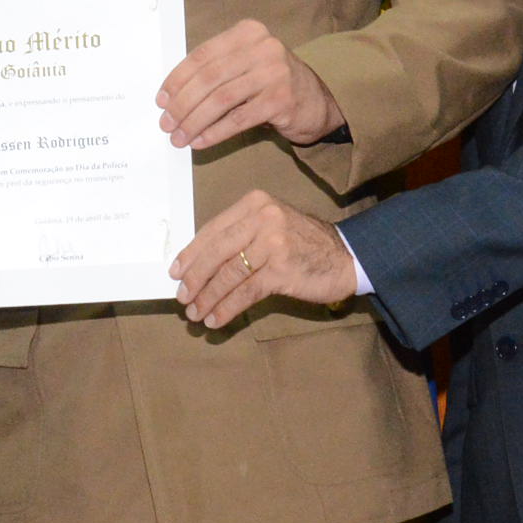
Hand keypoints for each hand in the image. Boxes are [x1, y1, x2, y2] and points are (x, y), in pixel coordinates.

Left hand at [157, 18, 343, 150]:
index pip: (202, 55)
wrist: (318, 100)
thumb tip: (171, 97)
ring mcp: (275, 73)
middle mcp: (263, 48)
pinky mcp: (281, 100)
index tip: (161, 100)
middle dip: (182, 104)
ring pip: (220, 100)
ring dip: (194, 121)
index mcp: (248, 32)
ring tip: (179, 137)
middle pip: (209, 78)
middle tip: (166, 124)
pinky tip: (200, 142)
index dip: (177, 79)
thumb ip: (216, 70)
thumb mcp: (246, 65)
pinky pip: (237, 120)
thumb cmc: (272, 83)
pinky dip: (214, 133)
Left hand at [170, 188, 358, 327]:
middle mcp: (263, 218)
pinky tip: (216, 319)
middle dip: (195, 278)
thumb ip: (240, 236)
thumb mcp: (271, 226)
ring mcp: (273, 242)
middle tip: (182, 298)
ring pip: (229, 274)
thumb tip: (199, 265)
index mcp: (255, 203)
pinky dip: (227, 308)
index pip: (213, 230)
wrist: (346, 257)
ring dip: (208, 298)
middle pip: (217, 252)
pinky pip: (245, 292)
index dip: (191, 254)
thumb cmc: (303, 244)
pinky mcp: (282, 269)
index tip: (176, 273)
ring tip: (195, 314)